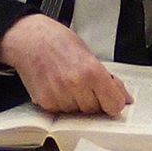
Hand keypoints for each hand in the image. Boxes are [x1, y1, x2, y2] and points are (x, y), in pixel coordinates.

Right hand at [0, 14, 133, 115]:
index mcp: (91, 71)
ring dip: (77, 102)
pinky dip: (62, 103)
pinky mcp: (45, 102)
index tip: (112, 99)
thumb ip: (107, 78)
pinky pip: (62, 111)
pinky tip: (58, 86)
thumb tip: (123, 97)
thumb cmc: (57, 40)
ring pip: (78, 113)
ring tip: (68, 82)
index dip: (114, 102)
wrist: (28, 38)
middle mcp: (75, 85)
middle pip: (95, 110)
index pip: (114, 105)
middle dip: (94, 100)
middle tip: (85, 83)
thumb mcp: (89, 54)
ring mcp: (58, 96)